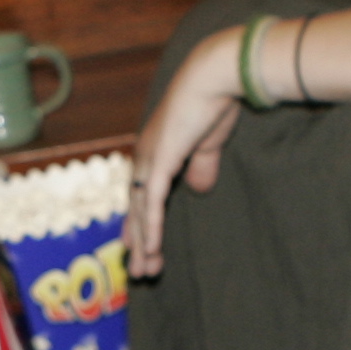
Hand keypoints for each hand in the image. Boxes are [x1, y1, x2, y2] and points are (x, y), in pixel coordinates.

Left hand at [127, 23, 250, 278]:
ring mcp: (148, 158)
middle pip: (135, 208)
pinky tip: (151, 249)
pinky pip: (151, 203)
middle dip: (138, 241)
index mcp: (154, 150)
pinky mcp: (158, 161)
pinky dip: (150, 227)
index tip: (139, 247)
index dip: (140, 222)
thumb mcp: (207, 143)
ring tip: (145, 272)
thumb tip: (199, 189)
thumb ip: (200, 166)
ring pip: (140, 211)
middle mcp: (144, 156)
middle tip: (140, 271)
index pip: (141, 194)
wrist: (215, 78)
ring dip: (143, 243)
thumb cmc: (214, 102)